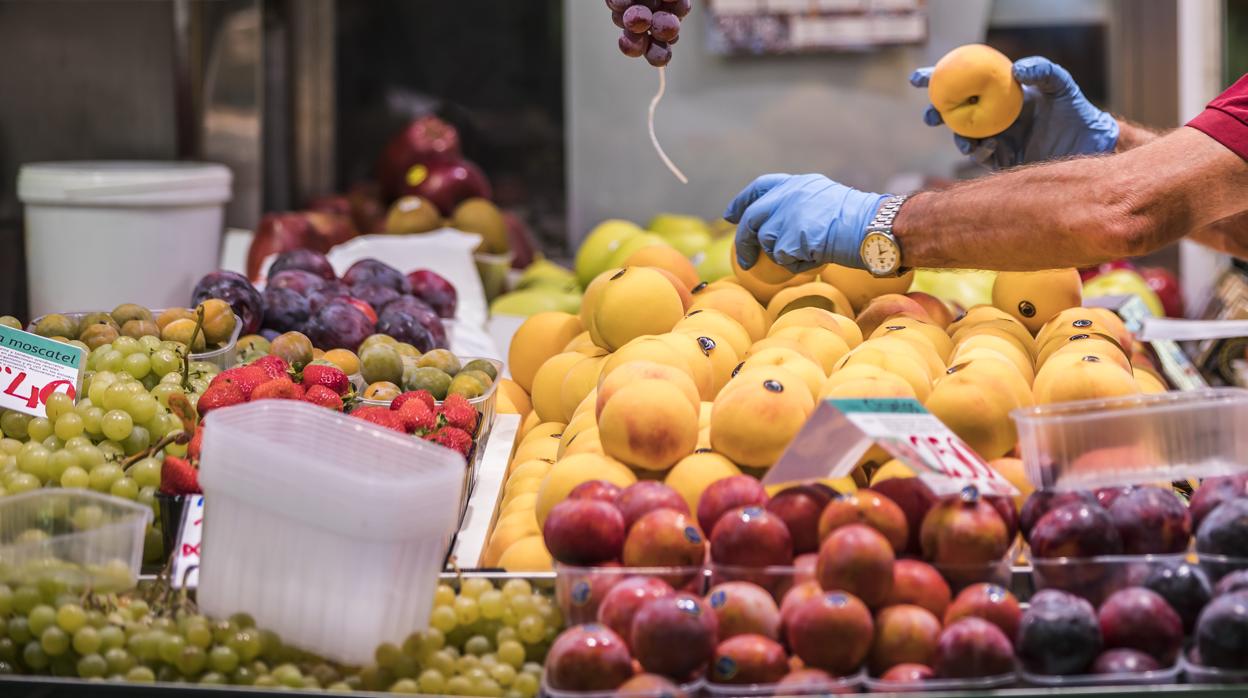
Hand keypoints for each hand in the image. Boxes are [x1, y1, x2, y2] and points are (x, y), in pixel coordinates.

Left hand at [724, 174, 888, 272]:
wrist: (874, 227)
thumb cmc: (859, 221)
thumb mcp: (826, 202)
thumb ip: (800, 208)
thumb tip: (777, 231)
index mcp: (798, 183)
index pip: (761, 187)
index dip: (742, 202)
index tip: (730, 215)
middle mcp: (789, 194)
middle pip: (753, 218)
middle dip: (743, 241)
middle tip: (745, 260)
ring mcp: (788, 214)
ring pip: (769, 242)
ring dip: (783, 255)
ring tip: (810, 254)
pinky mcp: (790, 236)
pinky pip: (784, 259)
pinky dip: (798, 265)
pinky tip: (818, 258)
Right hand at [911, 56, 1118, 168]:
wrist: (1089, 149)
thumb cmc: (1077, 113)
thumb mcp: (1062, 87)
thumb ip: (1043, 71)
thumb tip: (1016, 69)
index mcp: (1001, 94)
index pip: (965, 82)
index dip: (939, 79)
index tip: (918, 80)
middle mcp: (993, 115)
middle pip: (955, 111)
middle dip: (937, 112)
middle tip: (931, 115)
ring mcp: (995, 138)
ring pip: (964, 136)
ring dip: (959, 137)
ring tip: (967, 140)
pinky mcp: (1001, 162)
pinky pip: (980, 157)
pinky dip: (977, 152)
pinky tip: (986, 148)